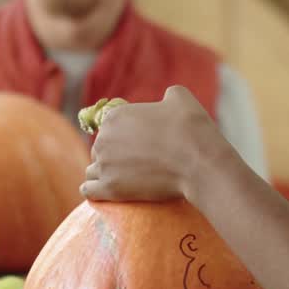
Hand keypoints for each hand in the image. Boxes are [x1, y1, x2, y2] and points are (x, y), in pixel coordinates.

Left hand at [81, 86, 225, 202]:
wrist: (198, 161)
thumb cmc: (190, 128)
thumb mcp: (180, 98)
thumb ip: (166, 96)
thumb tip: (166, 101)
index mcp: (115, 116)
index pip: (108, 129)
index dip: (122, 138)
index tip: (137, 147)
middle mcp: (103, 138)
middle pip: (99, 150)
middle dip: (113, 157)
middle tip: (135, 165)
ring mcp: (105, 165)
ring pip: (93, 171)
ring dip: (104, 174)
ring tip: (123, 180)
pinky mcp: (109, 188)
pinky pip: (89, 190)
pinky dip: (95, 191)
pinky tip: (105, 192)